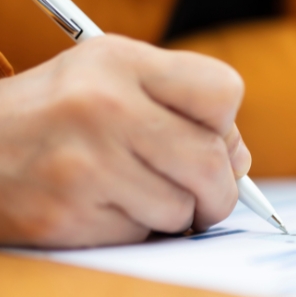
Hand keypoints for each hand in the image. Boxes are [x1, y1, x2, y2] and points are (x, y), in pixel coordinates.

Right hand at [0, 35, 249, 247]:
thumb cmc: (56, 114)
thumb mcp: (111, 78)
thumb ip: (182, 107)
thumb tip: (239, 163)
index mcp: (119, 60)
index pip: (224, 92)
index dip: (224, 123)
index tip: (207, 135)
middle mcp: (102, 106)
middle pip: (213, 162)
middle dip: (218, 188)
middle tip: (199, 190)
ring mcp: (83, 164)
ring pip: (183, 209)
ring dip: (172, 212)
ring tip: (132, 190)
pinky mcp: (66, 216)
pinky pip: (143, 236)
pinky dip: (136, 230)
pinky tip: (102, 207)